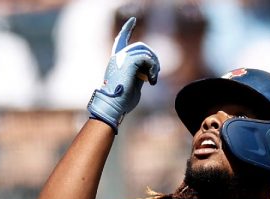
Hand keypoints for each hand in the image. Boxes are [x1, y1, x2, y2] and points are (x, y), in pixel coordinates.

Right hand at [87, 17, 159, 131]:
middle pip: (140, 46)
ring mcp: (122, 59)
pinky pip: (147, 59)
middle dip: (152, 57)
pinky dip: (153, 69)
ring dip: (154, 66)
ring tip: (153, 79)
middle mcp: (118, 57)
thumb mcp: (132, 84)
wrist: (114, 106)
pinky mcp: (129, 62)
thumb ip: (138, 74)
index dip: (127, 29)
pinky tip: (152, 81)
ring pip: (145, 52)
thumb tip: (148, 71)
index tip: (132, 20)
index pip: (120, 40)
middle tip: (155, 73)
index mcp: (116, 61)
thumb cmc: (122, 101)